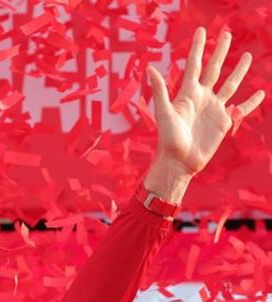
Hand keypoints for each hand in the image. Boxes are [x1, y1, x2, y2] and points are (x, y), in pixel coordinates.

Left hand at [144, 27, 264, 203]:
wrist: (179, 162)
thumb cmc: (168, 139)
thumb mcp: (163, 112)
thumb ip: (160, 90)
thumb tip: (150, 67)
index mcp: (187, 93)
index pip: (195, 64)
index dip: (198, 47)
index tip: (202, 31)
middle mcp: (202, 97)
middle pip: (214, 68)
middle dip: (219, 51)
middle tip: (226, 34)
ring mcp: (214, 109)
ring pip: (230, 84)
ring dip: (238, 71)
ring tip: (247, 56)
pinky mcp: (224, 122)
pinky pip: (241, 109)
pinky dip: (251, 102)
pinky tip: (260, 93)